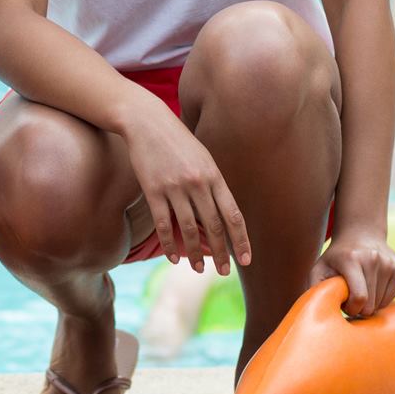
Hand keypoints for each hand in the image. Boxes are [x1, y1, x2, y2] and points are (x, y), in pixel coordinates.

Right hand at [121, 101, 250, 275]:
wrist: (147, 121)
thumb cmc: (177, 141)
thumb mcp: (203, 158)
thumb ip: (213, 185)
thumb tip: (221, 215)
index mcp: (214, 175)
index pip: (233, 215)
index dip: (241, 239)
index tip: (247, 259)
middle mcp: (198, 183)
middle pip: (214, 226)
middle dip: (222, 253)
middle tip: (223, 272)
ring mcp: (175, 187)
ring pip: (190, 229)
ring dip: (196, 253)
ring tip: (200, 269)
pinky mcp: (153, 190)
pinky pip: (164, 224)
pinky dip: (170, 243)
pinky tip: (174, 257)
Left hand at [312, 228, 394, 317]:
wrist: (360, 234)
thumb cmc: (336, 257)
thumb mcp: (319, 268)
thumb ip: (314, 288)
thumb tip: (316, 309)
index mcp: (351, 259)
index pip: (359, 297)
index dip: (351, 309)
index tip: (344, 305)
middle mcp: (373, 259)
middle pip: (371, 304)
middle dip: (359, 309)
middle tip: (350, 299)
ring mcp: (388, 263)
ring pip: (382, 303)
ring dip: (370, 304)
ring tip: (360, 292)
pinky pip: (391, 298)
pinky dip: (380, 300)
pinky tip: (371, 289)